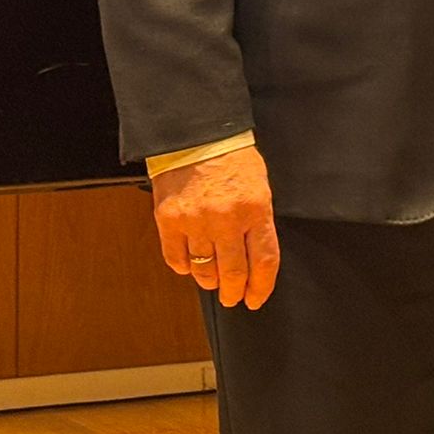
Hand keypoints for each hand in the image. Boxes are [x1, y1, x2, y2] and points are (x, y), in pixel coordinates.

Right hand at [150, 143, 279, 307]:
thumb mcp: (259, 186)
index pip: (264, 262)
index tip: (256, 299)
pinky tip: (190, 262)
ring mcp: (196, 220)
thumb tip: (255, 260)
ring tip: (212, 279)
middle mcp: (226, 219)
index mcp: (256, 209)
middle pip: (233, 274)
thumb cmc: (231, 158)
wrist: (195, 134)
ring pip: (203, 270)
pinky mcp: (169, 219)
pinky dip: (184, 266)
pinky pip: (176, 258)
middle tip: (232, 297)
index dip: (261, 287)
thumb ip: (259, 222)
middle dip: (233, 292)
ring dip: (209, 280)